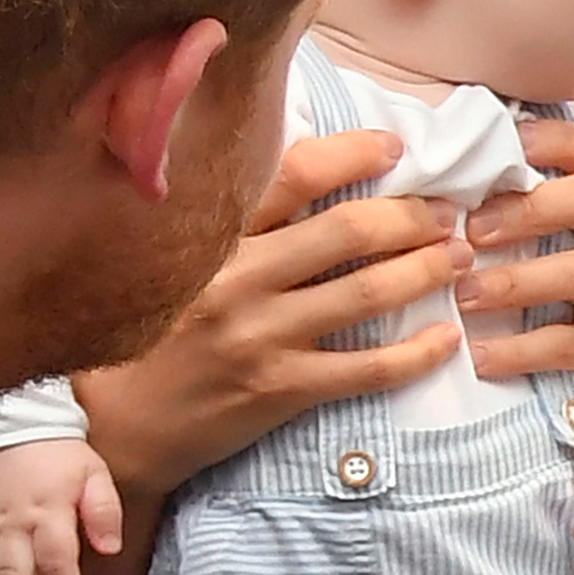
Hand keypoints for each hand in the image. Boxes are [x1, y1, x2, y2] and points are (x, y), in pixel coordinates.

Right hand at [77, 130, 468, 500]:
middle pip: (346, 232)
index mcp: (213, 238)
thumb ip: (228, 224)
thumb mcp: (171, 262)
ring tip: (458, 259)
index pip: (293, 174)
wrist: (115, 427)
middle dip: (410, 217)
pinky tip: (447, 338)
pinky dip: (415, 354)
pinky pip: (366, 370)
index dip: (354, 154)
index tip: (395, 148)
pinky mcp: (279, 391)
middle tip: (446, 212)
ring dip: (424, 272)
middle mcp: (237, 279)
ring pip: (365, 295)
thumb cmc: (148, 337)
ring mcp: (260, 338)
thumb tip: (303, 175)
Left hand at [459, 118, 573, 414]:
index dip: (558, 141)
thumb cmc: (545, 321)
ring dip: (515, 279)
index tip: (506, 142)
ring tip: (462, 295)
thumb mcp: (534, 266)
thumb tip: (434, 187)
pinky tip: (477, 355)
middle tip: (473, 230)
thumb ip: (503, 228)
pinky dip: (517, 349)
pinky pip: (567, 345)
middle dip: (534, 204)